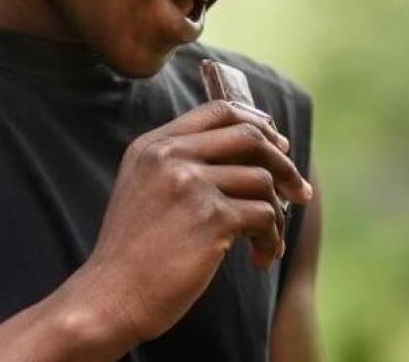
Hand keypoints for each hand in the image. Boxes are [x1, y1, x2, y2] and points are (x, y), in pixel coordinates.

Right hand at [70, 100, 313, 341]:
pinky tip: (259, 259)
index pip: (219, 111)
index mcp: (153, 145)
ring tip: (267, 242)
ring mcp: (191, 184)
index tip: (279, 147)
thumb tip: (252, 149)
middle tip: (299, 193)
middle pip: (250, 137)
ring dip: (277, 215)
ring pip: (263, 181)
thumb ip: (180, 164)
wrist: (110, 298)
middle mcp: (171, 156)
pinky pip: (265, 216)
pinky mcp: (211, 218)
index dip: (258, 124)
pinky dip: (270, 240)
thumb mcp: (143, 191)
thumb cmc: (132, 254)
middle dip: (284, 164)